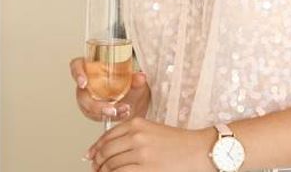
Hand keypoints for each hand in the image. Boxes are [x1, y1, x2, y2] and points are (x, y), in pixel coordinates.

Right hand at [70, 57, 149, 121]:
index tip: (83, 83)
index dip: (77, 74)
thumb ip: (135, 77)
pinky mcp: (96, 110)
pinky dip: (112, 117)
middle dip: (95, 105)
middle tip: (111, 109)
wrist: (135, 94)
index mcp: (91, 67)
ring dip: (104, 113)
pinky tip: (123, 114)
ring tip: (122, 112)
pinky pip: (98, 116)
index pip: (77, 66)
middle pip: (82, 95)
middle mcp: (88, 83)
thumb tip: (141, 77)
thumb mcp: (132, 76)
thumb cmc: (128, 80)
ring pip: (89, 109)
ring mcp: (90, 98)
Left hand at [87, 117, 214, 171]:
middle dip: (97, 162)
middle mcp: (136, 136)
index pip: (107, 136)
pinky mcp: (146, 169)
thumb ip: (132, 135)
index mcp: (137, 123)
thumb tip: (109, 148)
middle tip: (95, 168)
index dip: (95, 148)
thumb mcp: (152, 130)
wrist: (200, 151)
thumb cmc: (179, 143)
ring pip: (111, 165)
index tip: (90, 155)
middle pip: (106, 151)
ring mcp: (141, 153)